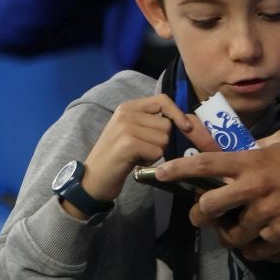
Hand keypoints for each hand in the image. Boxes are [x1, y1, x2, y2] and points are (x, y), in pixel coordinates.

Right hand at [78, 93, 209, 205]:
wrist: (92, 179)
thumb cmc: (118, 157)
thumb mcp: (132, 132)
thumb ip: (151, 122)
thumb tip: (186, 121)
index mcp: (128, 107)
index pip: (162, 100)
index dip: (177, 113)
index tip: (187, 127)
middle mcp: (125, 113)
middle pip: (166, 125)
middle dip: (161, 142)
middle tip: (143, 150)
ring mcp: (125, 127)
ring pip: (163, 139)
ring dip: (156, 153)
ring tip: (138, 156)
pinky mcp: (127, 143)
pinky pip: (157, 152)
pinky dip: (150, 162)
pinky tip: (135, 163)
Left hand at [155, 131, 279, 260]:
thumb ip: (260, 146)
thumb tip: (242, 149)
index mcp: (253, 162)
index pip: (207, 164)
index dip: (179, 169)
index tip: (161, 173)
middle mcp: (254, 189)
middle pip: (209, 207)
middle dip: (201, 215)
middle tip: (203, 216)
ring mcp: (267, 215)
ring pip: (232, 235)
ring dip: (231, 235)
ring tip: (238, 231)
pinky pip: (256, 250)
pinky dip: (254, 250)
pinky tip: (260, 243)